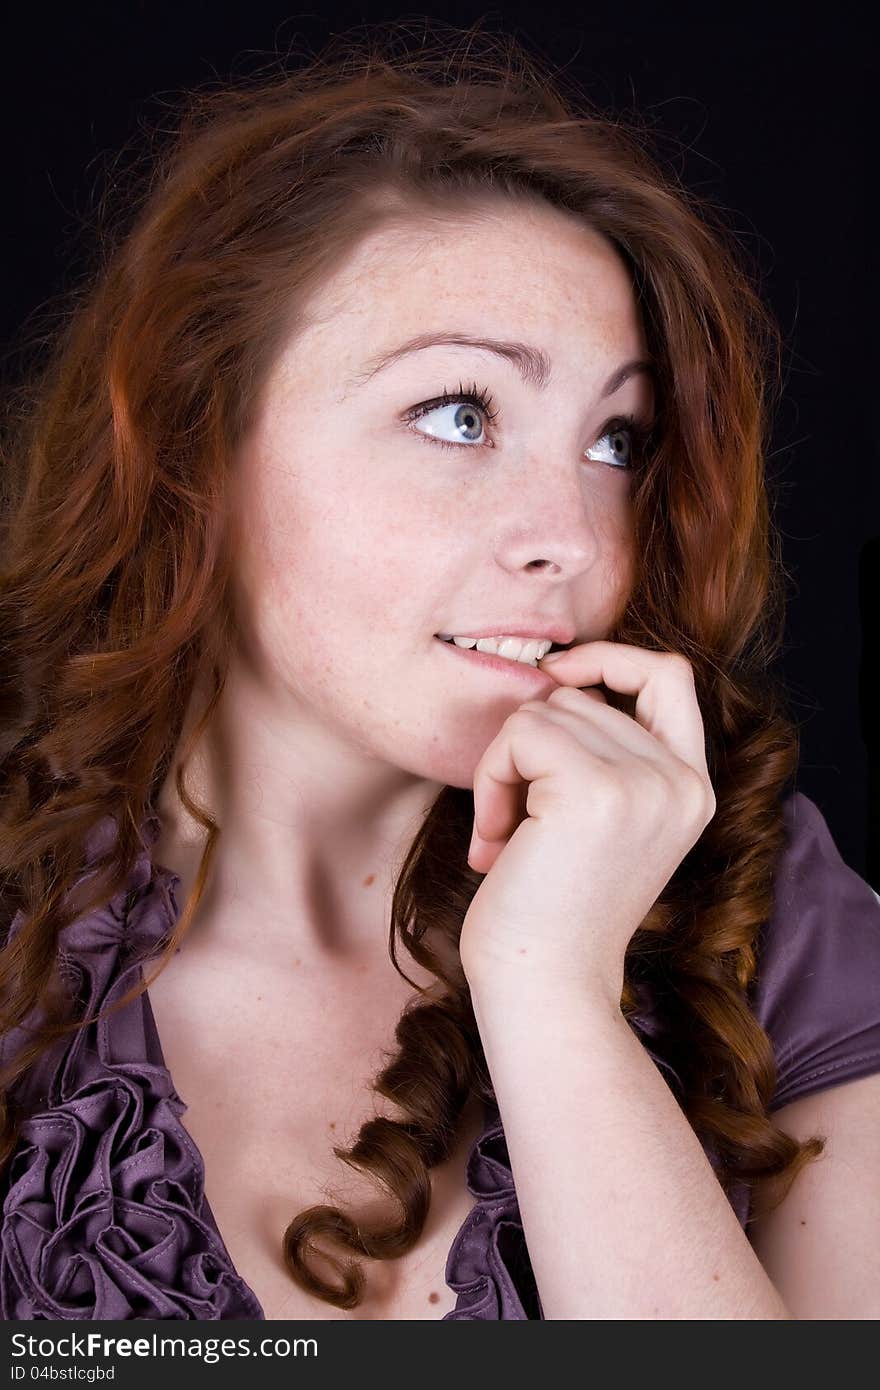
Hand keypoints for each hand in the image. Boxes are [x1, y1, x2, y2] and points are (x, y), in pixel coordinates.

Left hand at [459, 641, 715, 997]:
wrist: (545, 988)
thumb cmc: (553, 911)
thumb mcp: (603, 823)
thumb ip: (606, 753)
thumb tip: (556, 677)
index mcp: (692, 788)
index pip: (670, 675)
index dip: (610, 659)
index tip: (556, 678)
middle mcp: (681, 782)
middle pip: (582, 696)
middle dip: (528, 748)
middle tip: (512, 821)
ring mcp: (644, 784)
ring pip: (544, 711)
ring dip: (504, 768)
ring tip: (506, 837)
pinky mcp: (595, 790)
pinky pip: (520, 734)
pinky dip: (491, 780)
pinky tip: (494, 842)